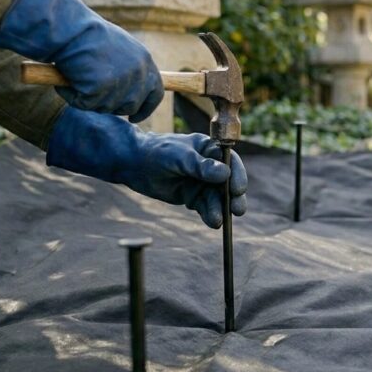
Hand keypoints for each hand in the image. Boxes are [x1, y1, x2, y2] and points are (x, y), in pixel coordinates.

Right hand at [0, 0, 163, 122]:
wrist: (70, 30)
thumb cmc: (88, 35)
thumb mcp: (120, 49)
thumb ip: (130, 69)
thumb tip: (128, 91)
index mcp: (145, 62)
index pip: (155, 93)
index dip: (145, 108)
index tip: (135, 116)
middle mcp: (138, 75)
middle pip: (130, 105)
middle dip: (113, 106)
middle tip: (95, 94)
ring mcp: (120, 85)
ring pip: (105, 107)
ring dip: (90, 98)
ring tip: (78, 75)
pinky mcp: (99, 91)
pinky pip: (83, 103)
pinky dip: (72, 95)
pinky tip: (67, 77)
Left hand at [46, 108, 247, 227]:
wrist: (133, 165)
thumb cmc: (157, 153)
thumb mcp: (179, 157)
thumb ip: (201, 166)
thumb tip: (225, 174)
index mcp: (210, 149)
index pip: (230, 161)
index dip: (237, 175)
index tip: (238, 189)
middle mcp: (210, 166)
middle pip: (228, 183)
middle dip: (233, 197)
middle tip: (238, 210)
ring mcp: (202, 182)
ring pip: (217, 198)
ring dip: (220, 209)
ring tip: (218, 221)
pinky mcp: (193, 197)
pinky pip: (206, 207)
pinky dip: (210, 214)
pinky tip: (213, 222)